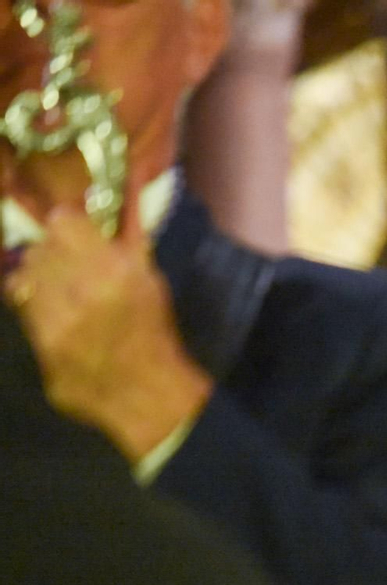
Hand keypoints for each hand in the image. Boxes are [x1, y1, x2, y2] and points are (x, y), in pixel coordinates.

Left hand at [5, 206, 210, 461]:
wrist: (147, 391)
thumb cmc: (154, 333)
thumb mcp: (151, 279)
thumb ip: (130, 234)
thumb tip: (128, 181)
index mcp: (116, 267)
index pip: (63, 221)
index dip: (67, 228)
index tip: (76, 238)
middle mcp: (84, 287)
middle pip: (41, 247)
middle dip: (53, 255)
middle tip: (70, 271)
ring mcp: (60, 317)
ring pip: (26, 273)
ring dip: (40, 279)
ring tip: (62, 295)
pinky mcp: (43, 341)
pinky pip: (22, 305)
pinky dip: (33, 304)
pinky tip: (54, 315)